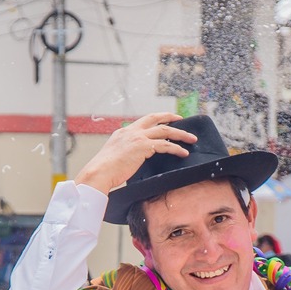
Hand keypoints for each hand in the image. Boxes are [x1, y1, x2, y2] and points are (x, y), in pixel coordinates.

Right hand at [74, 111, 197, 193]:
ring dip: (180, 134)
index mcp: (123, 132)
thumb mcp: (113, 156)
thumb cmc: (104, 171)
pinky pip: (165, 145)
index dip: (156, 120)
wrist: (99, 172)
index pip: (143, 122)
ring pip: (165, 130)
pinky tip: (183, 152)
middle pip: (155, 118)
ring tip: (191, 138)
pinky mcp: (143, 147)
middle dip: (170, 117)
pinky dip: (176, 148)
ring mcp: (137, 137)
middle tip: (181, 119)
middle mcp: (131, 131)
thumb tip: (131, 161)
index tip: (164, 120)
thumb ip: (124, 154)